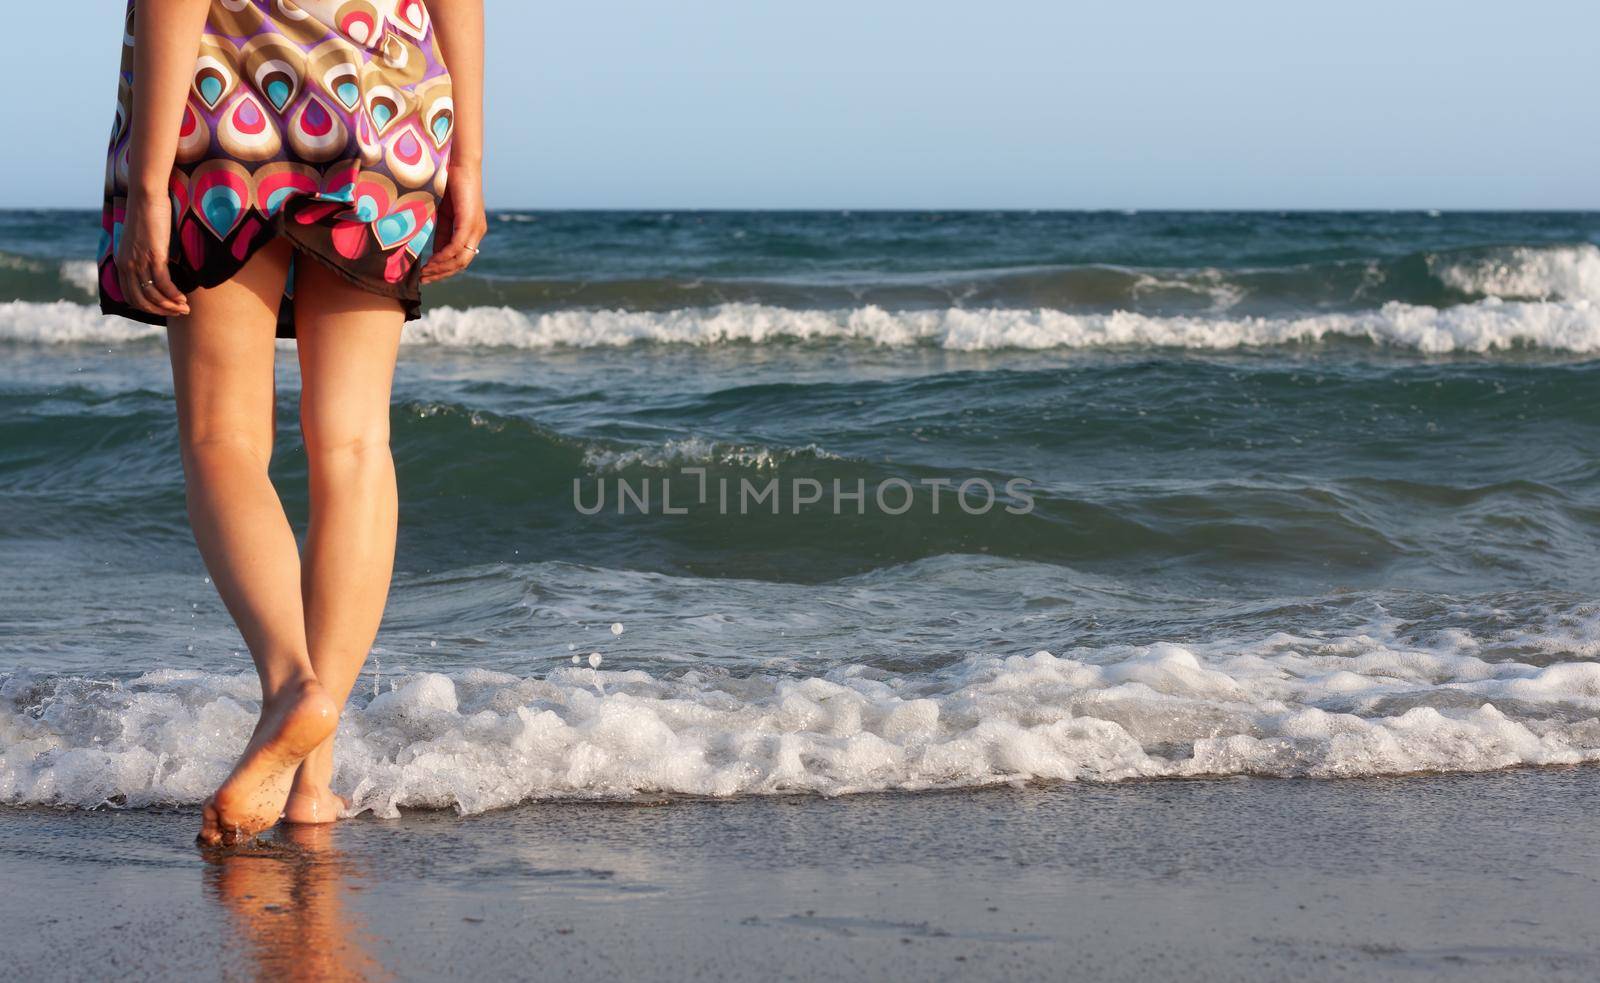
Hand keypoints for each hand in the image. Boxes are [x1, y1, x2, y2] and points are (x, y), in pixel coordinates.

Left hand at [114, 192, 188, 316]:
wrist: (146, 196)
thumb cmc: (145, 214)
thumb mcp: (138, 240)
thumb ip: (141, 255)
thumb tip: (154, 266)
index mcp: (122, 262)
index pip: (130, 296)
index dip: (147, 308)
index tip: (163, 309)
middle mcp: (127, 265)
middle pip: (141, 300)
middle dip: (160, 311)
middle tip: (177, 313)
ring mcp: (140, 261)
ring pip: (153, 294)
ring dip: (170, 306)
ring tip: (184, 308)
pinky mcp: (154, 256)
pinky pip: (163, 283)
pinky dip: (174, 295)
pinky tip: (184, 298)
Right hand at [421, 163, 486, 283]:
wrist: (458, 163)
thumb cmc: (449, 184)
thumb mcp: (443, 214)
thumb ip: (441, 233)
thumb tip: (433, 253)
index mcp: (471, 231)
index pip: (460, 259)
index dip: (444, 270)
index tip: (426, 276)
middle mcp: (477, 232)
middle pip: (461, 264)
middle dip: (441, 274)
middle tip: (424, 281)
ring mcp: (475, 228)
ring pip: (460, 258)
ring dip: (441, 269)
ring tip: (424, 275)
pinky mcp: (469, 222)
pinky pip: (457, 247)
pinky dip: (443, 257)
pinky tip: (432, 262)